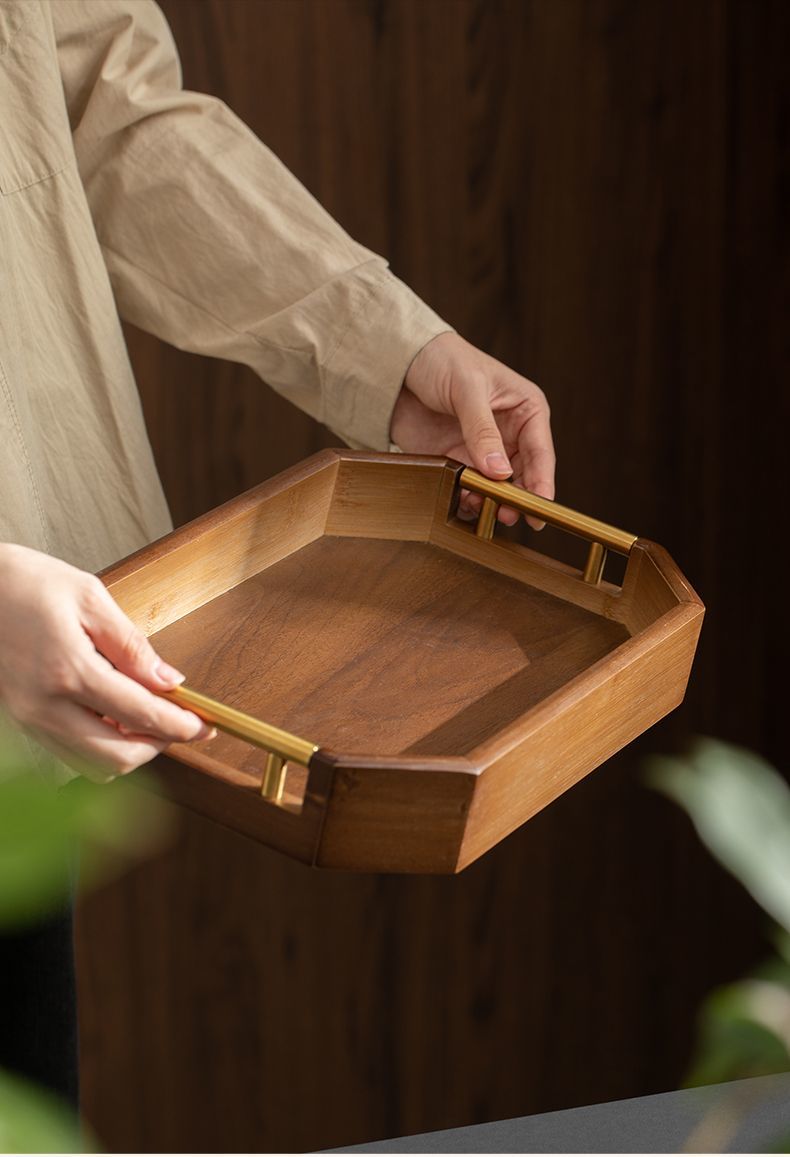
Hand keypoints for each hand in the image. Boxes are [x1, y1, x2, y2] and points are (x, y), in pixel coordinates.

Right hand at [0, 544, 212, 782]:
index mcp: (68, 670)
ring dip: (129, 749)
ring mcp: (29, 719)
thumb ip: (132, 645)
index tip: (205, 726)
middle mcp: (45, 706)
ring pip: (93, 765)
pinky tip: (114, 717)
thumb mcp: (89, 598)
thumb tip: (170, 681)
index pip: (140, 714)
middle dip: (158, 745)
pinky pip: (71, 753)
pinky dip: (102, 745)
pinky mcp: (22, 721)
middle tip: (179, 722)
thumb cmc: (24, 583)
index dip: (181, 726)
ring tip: (147, 716)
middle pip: (118, 757)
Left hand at [391, 332, 554, 527]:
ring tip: (479, 507)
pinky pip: (469, 488)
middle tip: (507, 515)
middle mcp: (510, 434)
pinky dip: (467, 499)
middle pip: (523, 477)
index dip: (542, 483)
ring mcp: (484, 450)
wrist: (400, 364)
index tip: (539, 508)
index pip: (541, 453)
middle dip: (516, 498)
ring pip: (497, 487)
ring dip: (491, 502)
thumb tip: (499, 471)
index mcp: (526, 410)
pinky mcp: (458, 460)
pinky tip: (462, 502)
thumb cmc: (444, 361)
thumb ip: (482, 431)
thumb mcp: (467, 390)